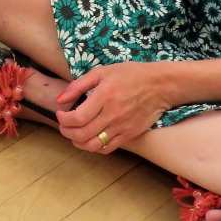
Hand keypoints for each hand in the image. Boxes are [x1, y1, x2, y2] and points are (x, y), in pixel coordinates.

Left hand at [54, 61, 176, 151]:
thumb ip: (78, 85)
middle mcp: (112, 114)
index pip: (77, 118)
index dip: (63, 119)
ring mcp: (122, 127)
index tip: (61, 113)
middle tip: (64, 125)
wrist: (160, 85)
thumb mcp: (102, 72)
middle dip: (66, 132)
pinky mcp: (130, 135)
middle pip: (82, 134)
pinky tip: (90, 138)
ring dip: (77, 142)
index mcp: (104, 96)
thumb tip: (60, 100)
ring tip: (74, 134)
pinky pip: (107, 148)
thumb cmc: (131, 75)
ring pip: (92, 145)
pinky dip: (93, 147)